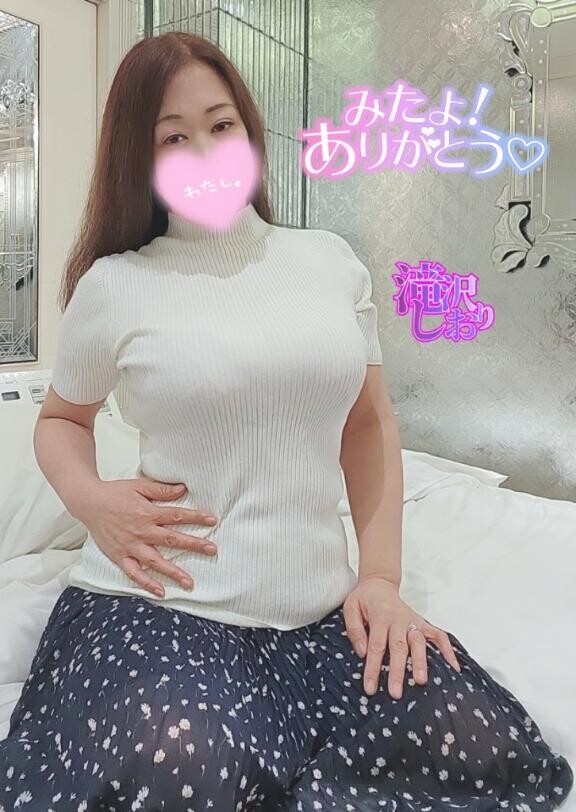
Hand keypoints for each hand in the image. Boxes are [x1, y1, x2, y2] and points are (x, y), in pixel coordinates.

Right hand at [75, 477, 218, 597]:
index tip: (212, 520)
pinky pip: (134, 573)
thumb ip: (161, 489)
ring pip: (155, 561)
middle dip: (193, 545)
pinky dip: (146, 583)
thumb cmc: (114, 493)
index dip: (196, 517)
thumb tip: (183, 489)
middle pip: (171, 539)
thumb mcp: (139, 486)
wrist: (88, 503)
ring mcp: (130, 546)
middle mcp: (141, 531)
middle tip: (212, 550)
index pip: (177, 515)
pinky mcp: (120, 556)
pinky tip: (160, 592)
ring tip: (189, 582)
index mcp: (147, 512)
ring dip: (173, 572)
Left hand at [343, 576, 461, 698]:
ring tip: (421, 681)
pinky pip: (438, 635)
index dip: (373, 668)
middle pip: (399, 647)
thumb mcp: (350, 608)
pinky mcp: (422, 622)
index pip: (376, 645)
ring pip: (419, 643)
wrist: (379, 583)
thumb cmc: (364, 599)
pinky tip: (452, 666)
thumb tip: (362, 652)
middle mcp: (399, 619)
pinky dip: (447, 649)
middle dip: (398, 671)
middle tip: (396, 692)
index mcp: (380, 616)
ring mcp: (413, 621)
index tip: (370, 688)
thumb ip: (354, 629)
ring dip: (420, 662)